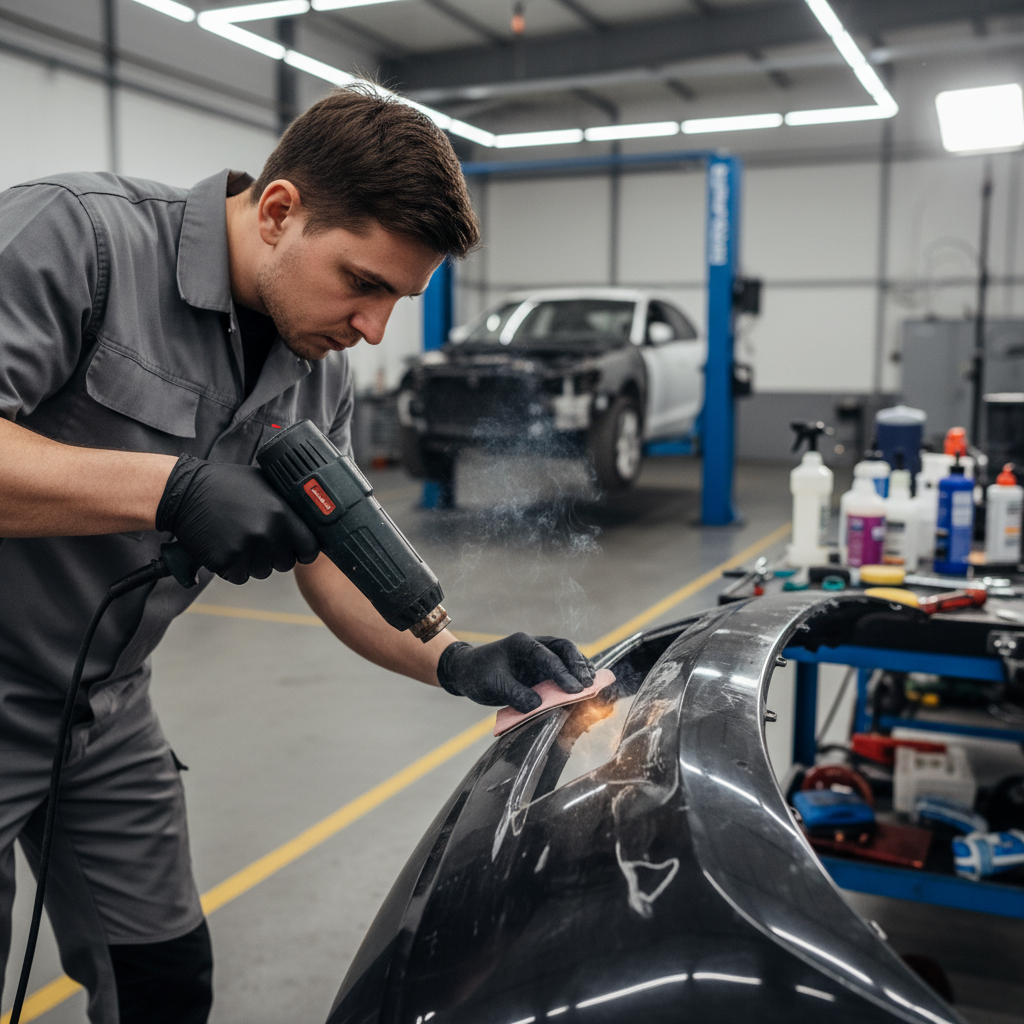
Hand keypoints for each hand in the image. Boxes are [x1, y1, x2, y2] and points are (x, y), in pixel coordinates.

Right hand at [156, 456, 318, 584]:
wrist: (185, 492)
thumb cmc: (225, 485)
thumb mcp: (265, 484)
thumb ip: (288, 504)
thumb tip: (311, 514)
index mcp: (282, 514)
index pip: (309, 548)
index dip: (303, 549)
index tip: (296, 547)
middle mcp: (268, 534)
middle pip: (286, 563)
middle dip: (275, 554)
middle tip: (258, 537)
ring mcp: (246, 550)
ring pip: (263, 571)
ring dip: (254, 561)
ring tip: (239, 538)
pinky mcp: (226, 562)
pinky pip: (240, 576)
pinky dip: (234, 567)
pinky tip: (226, 546)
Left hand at [436, 633, 594, 712]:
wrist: (467, 672)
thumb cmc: (478, 673)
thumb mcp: (493, 684)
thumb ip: (515, 693)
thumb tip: (537, 705)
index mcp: (522, 643)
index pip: (548, 656)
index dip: (563, 673)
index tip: (575, 689)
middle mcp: (535, 646)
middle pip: (564, 649)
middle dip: (578, 666)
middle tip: (588, 685)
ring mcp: (540, 657)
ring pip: (567, 657)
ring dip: (581, 669)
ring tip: (593, 685)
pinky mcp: (541, 669)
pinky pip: (563, 669)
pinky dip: (575, 676)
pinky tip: (585, 686)